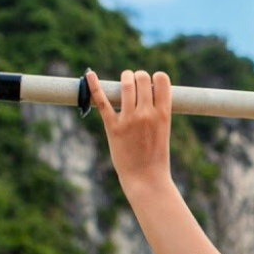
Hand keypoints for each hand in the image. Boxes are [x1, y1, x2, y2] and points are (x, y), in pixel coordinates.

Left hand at [87, 69, 173, 187]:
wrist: (146, 179)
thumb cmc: (156, 156)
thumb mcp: (163, 130)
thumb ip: (156, 111)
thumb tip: (146, 92)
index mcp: (163, 114)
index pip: (162, 79)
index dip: (155, 78)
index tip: (151, 86)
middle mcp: (147, 114)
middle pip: (142, 77)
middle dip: (138, 77)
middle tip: (135, 85)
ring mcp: (129, 119)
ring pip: (125, 83)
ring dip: (125, 78)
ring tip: (124, 82)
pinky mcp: (112, 126)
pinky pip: (102, 100)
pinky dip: (94, 85)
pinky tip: (89, 74)